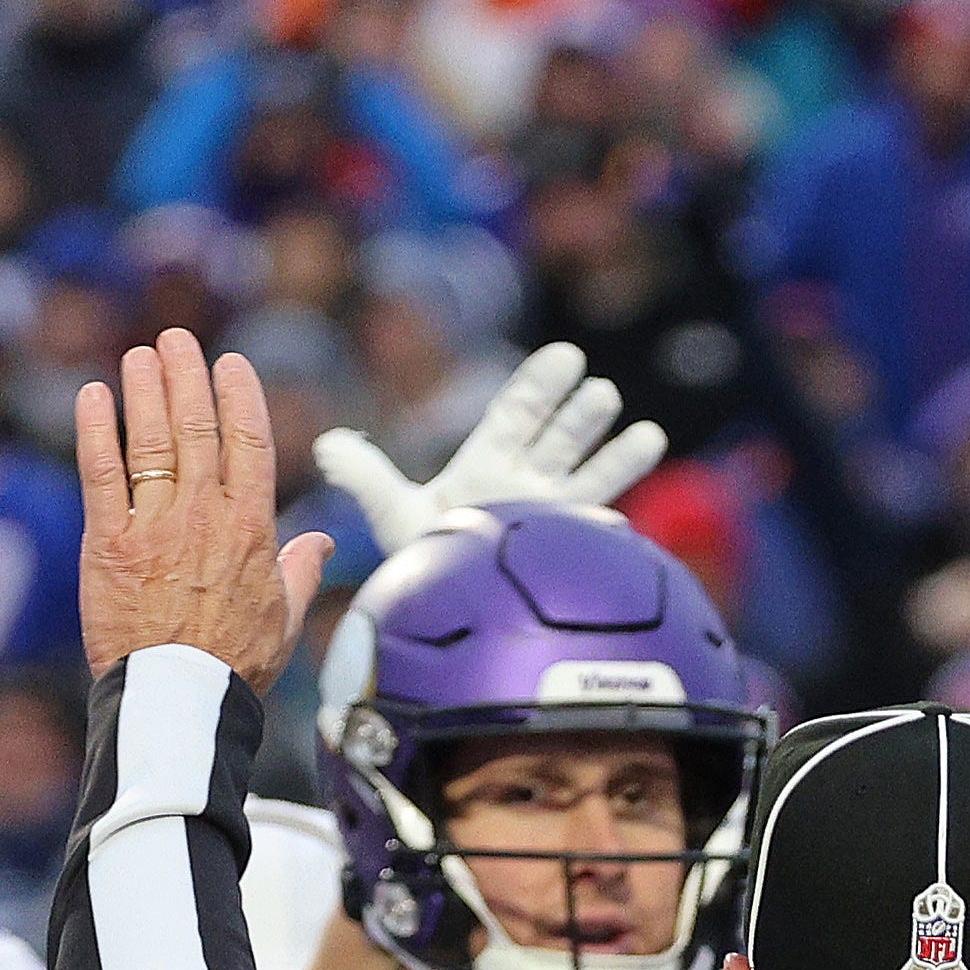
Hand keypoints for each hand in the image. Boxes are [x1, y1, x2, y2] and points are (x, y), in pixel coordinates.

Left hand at [78, 329, 334, 680]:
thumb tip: (320, 543)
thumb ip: (300, 571)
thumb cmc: (235, 666)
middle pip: (196, 427)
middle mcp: (205, 517)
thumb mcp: (283, 618)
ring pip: (151, 440)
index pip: (248, 442)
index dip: (239, 395)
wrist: (180, 700)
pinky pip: (101, 473)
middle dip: (186, 376)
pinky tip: (94, 397)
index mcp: (252, 529)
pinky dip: (96, 430)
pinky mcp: (109, 543)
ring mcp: (154, 526)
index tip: (229, 365)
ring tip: (139, 356)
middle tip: (176, 340)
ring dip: (145, 390)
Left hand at [311, 338, 664, 544]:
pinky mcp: (567, 556)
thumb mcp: (393, 513)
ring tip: (644, 432)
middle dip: (581, 415)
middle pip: (560, 438)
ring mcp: (553, 519)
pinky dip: (611, 531)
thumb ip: (365, 477)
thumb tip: (325, 445)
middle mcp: (528, 485)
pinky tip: (625, 525)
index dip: (542, 386)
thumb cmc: (424, 558)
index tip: (567, 358)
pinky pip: (597, 537)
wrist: (446, 612)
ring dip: (617, 456)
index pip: (519, 414)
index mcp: (490, 464)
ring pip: (591, 479)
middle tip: (599, 389)